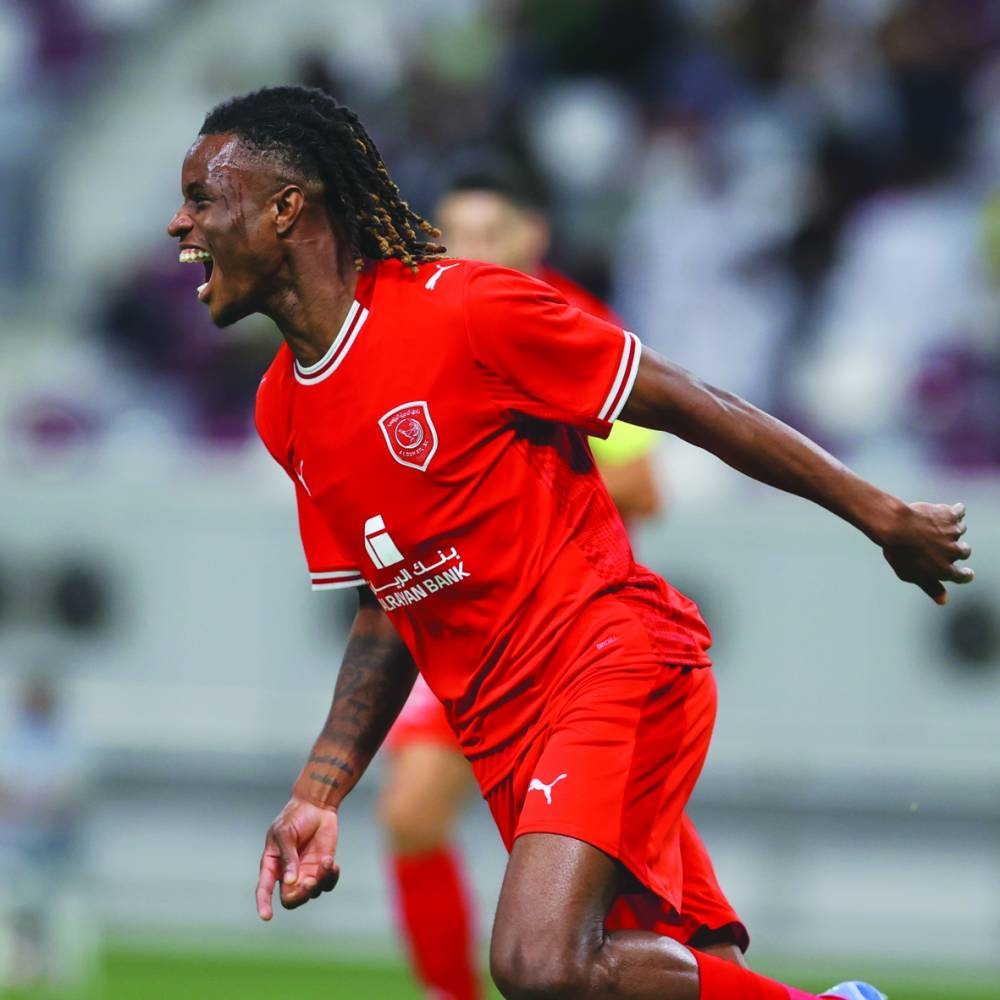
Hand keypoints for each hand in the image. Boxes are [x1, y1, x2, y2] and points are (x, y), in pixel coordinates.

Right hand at [256, 797, 340, 919]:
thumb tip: (289, 881)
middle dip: (301, 895)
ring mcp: (306, 873)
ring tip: (326, 861)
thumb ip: (287, 857)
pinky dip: (331, 877)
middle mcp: (288, 874)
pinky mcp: (321, 869)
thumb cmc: (294, 817)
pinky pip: (327, 884)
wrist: (316, 806)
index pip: (264, 889)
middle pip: (291, 899)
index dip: (264, 904)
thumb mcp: (285, 833)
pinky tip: (332, 863)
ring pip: (311, 893)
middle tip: (310, 882)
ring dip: (320, 881)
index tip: (266, 916)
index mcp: (272, 865)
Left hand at [881, 502, 973, 603]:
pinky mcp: (949, 516)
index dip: (965, 574)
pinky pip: (960, 511)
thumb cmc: (898, 553)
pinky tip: (952, 509)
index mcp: (945, 570)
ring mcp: (953, 533)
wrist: (896, 527)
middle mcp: (954, 552)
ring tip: (938, 526)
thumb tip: (944, 601)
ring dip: (952, 529)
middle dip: (957, 549)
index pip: (963, 576)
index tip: (967, 573)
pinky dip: (956, 510)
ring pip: (961, 530)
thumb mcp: (910, 575)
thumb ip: (930, 587)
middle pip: (965, 551)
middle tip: (943, 545)